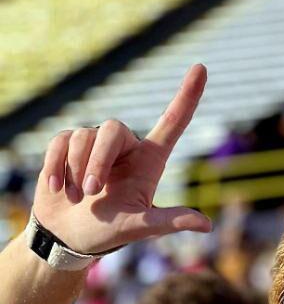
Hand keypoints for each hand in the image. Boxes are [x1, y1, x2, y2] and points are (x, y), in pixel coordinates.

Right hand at [31, 65, 210, 254]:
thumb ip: (169, 221)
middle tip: (91, 192)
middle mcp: (125, 146)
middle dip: (97, 160)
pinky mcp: (66, 145)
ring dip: (76, 170)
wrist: (67, 235)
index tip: (202, 68)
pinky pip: (60, 141)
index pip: (173, 122)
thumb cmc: (108, 231)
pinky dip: (56, 167)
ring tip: (77, 196)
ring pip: (83, 136)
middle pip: (112, 128)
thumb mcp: (140, 228)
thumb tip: (206, 225)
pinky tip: (57, 188)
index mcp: (150, 160)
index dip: (188, 95)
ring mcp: (95, 144)